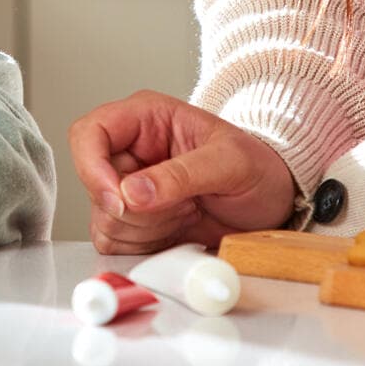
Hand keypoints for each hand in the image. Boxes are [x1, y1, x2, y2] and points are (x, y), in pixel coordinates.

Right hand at [68, 89, 294, 254]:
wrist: (275, 201)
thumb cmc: (258, 167)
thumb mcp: (231, 162)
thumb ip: (181, 174)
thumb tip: (132, 192)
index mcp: (144, 119)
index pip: (89, 133)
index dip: (92, 167)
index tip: (119, 199)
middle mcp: (129, 152)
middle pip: (94, 185)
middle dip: (136, 208)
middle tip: (183, 204)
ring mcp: (129, 189)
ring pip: (104, 219)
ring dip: (147, 229)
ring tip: (187, 213)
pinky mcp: (135, 222)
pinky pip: (117, 243)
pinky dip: (147, 246)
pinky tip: (179, 230)